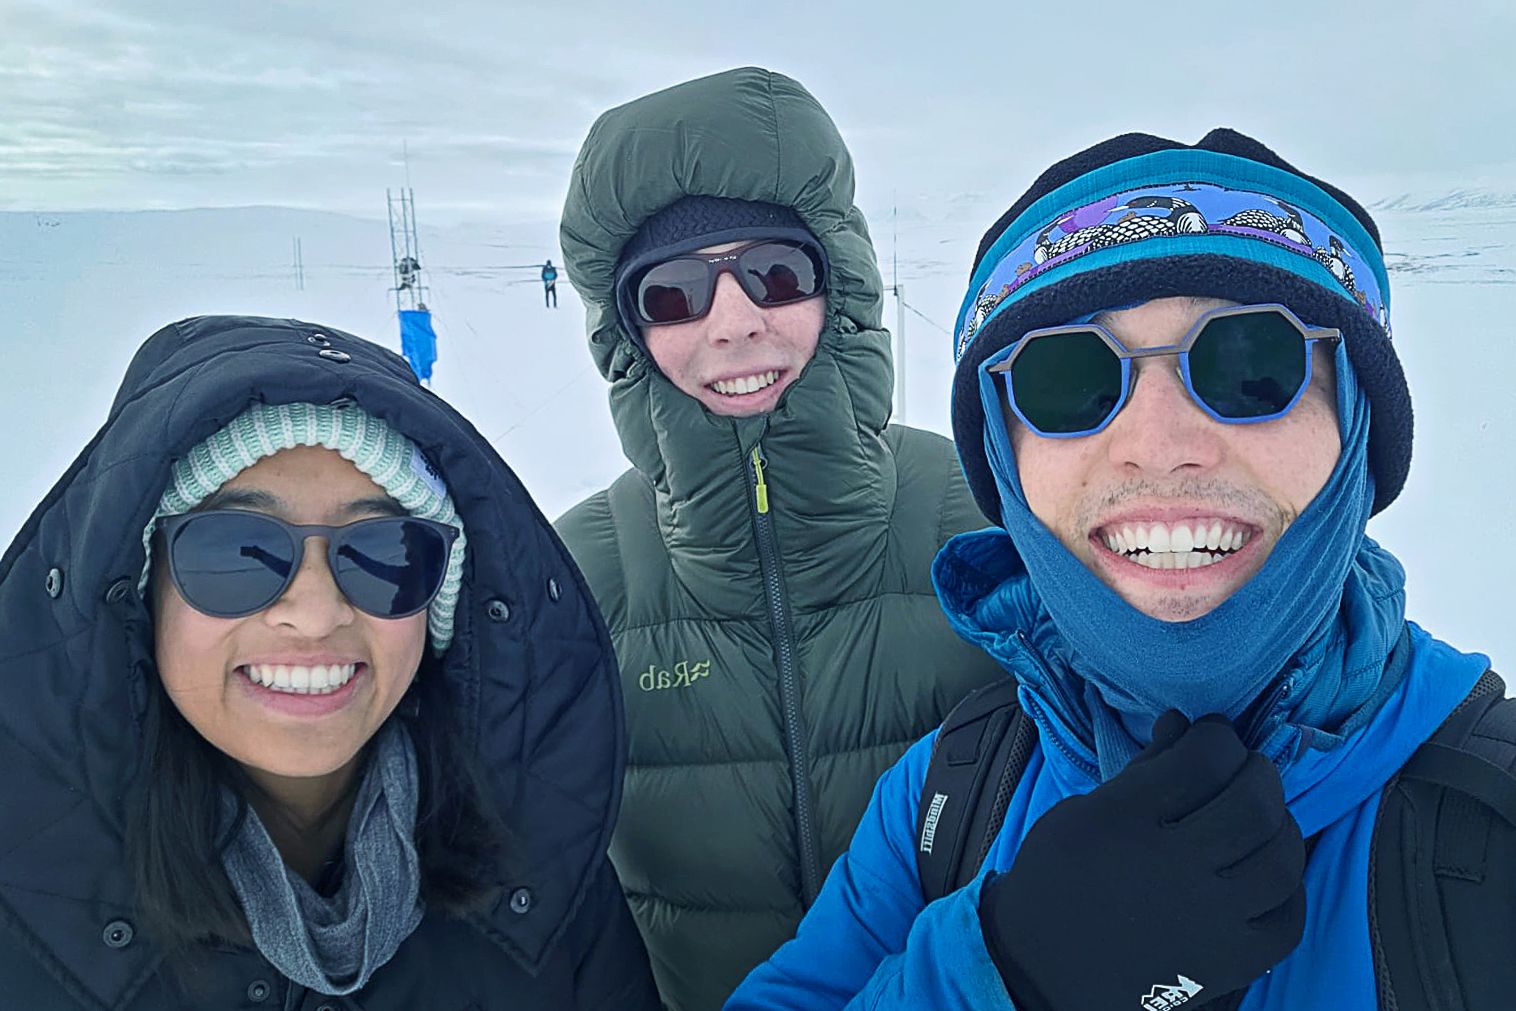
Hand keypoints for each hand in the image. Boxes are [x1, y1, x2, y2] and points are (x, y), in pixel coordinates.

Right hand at [977, 712, 1305, 1010]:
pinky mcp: (1228, 963)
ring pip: (1281, 859)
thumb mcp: (1082, 811)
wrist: (1042, 971)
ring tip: (1259, 819)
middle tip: (1245, 769)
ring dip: (1280, 826)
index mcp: (1125, 822)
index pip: (1204, 760)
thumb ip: (1142, 769)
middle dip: (1259, 773)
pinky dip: (1287, 888)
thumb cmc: (1057, 878)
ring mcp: (1208, 921)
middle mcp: (1174, 869)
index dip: (1217, 736)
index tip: (1210, 737)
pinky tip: (1264, 873)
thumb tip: (1184, 723)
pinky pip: (1286, 919)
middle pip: (1254, 805)